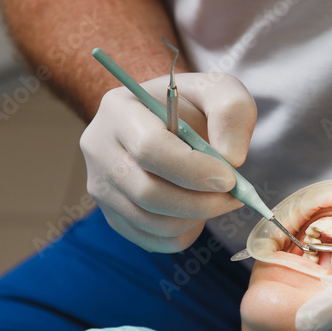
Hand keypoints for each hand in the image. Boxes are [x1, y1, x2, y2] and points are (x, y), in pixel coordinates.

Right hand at [81, 73, 256, 251]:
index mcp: (118, 110)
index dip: (193, 170)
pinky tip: (197, 212)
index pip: (150, 149)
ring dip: (195, 218)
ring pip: (150, 221)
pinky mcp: (112, 214)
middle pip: (146, 192)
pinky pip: (151, 240)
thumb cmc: (190, 105)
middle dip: (199, 202)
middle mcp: (99, 149)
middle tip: (232, 197)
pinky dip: (183, 234)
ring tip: (218, 200)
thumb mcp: (217, 90)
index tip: (229, 178)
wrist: (164, 121)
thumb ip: (231, 111)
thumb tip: (231, 158)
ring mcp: (101, 186)